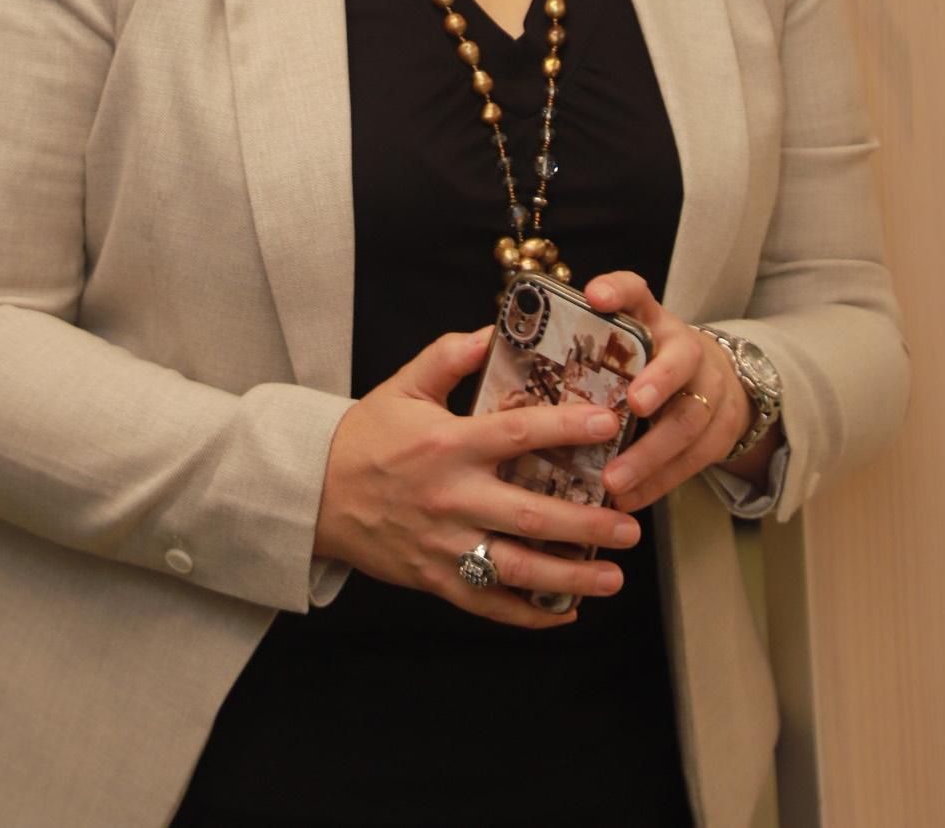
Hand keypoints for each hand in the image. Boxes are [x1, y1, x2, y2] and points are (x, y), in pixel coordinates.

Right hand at [314, 326, 642, 627]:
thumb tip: (492, 330)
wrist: (313, 493)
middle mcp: (451, 498)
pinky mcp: (435, 579)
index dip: (567, 429)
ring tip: (615, 577)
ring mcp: (444, 544)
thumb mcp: (403, 386)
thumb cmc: (365, 436)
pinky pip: (489, 604)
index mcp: (448, 445)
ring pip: (518, 569)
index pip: (518, 434)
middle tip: (632, 525)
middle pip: (532, 515)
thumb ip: (449, 356)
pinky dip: (529, 615)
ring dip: (571, 576)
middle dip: (588, 524)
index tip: (609, 426)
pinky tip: (566, 611)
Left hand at [584, 272, 756, 512]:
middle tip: (633, 405)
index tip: (594, 296)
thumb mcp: (623, 343)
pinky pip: (692, 461)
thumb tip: (497, 354)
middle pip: (679, 361)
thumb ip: (580, 344)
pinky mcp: (721, 431)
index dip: (618, 290)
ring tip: (612, 482)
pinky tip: (628, 501)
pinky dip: (658, 483)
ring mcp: (710, 389)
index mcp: (651, 319)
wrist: (714, 380)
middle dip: (658, 383)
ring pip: (687, 421)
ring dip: (649, 456)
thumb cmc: (646, 363)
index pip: (636, 291)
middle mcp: (685, 348)